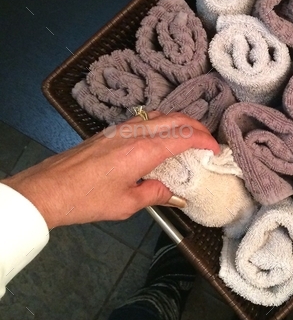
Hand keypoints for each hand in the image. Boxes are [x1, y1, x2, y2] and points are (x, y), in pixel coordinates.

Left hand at [4, 112, 218, 229]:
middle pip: (175, 119)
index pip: (184, 137)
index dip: (205, 140)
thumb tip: (173, 194)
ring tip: (190, 136)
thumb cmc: (87, 199)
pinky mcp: (110, 132)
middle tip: (209, 140)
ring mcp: (121, 129)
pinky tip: (162, 137)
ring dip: (179, 122)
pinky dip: (162, 123)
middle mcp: (135, 133)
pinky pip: (145, 120)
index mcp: (143, 150)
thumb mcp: (126, 204)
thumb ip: (154, 194)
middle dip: (197, 126)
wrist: (48, 189)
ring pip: (159, 115)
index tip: (216, 149)